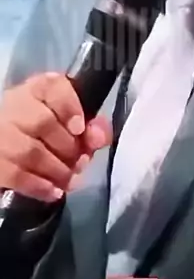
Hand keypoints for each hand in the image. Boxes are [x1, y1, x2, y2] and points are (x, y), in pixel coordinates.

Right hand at [0, 72, 111, 202]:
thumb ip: (91, 130)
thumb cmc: (45, 140)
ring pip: (31, 151)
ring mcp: (0, 134)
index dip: (69, 106)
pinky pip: (16, 175)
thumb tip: (99, 136)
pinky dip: (40, 186)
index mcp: (35, 92)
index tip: (80, 129)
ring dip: (58, 171)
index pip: (51, 87)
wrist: (9, 154)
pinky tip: (53, 192)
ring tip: (68, 180)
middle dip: (69, 149)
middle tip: (79, 163)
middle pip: (43, 123)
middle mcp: (14, 107)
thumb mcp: (70, 130)